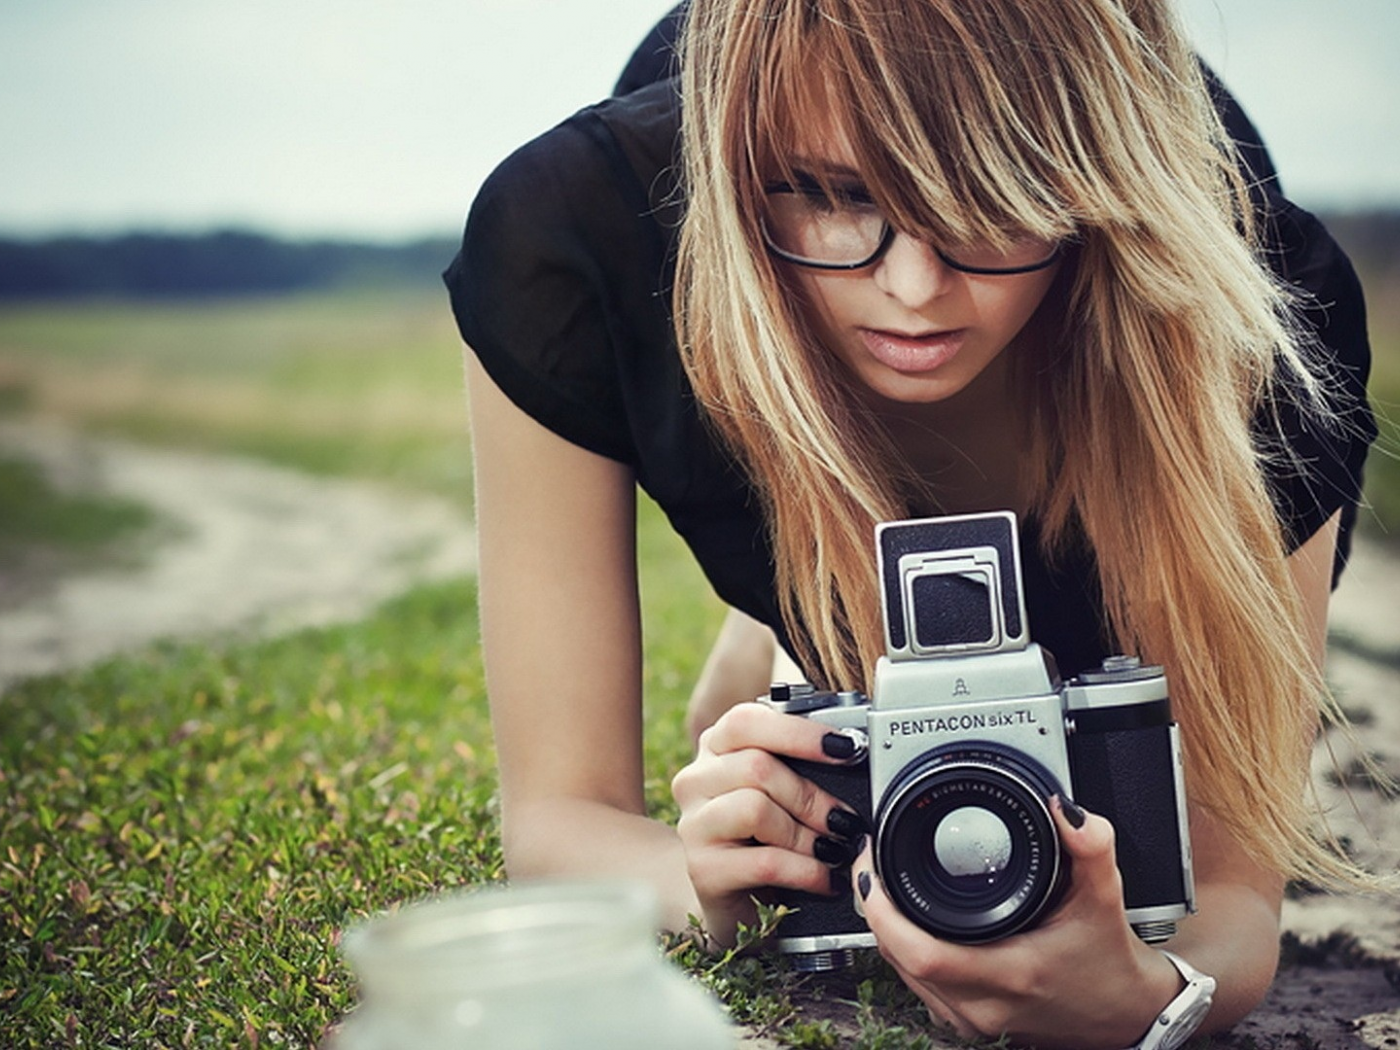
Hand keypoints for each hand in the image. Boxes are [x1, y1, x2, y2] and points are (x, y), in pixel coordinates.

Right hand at [671, 701, 868, 945]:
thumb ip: (798, 762)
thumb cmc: (763, 833)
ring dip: (807, 835)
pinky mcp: (703, 869)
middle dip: (811, 796)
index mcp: (715, 746)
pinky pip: (765, 862)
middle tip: (845, 819)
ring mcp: (694, 825)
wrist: (733, 895)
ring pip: (755, 810)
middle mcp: (696, 780)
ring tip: (833, 851)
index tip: (847, 749)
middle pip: (756, 767)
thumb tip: (852, 748)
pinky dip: (806, 870)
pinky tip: (825, 878)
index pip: (747, 721)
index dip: (800, 733)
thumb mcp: (778, 789)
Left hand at [854, 797, 1182, 1049]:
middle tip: (871, 862)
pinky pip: (914, 982)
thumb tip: (1063, 808)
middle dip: (875, 908)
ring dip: (884, 927)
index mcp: (1011, 973)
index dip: (885, 911)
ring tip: (879, 881)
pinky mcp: (966, 1021)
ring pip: (900, 972)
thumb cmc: (1107, 961)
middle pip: (898, 959)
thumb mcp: (1105, 896)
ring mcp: (971, 1019)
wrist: (1122, 1014)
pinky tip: (901, 918)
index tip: (873, 867)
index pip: (922, 954)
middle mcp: (983, 1005)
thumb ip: (1089, 847)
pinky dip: (900, 948)